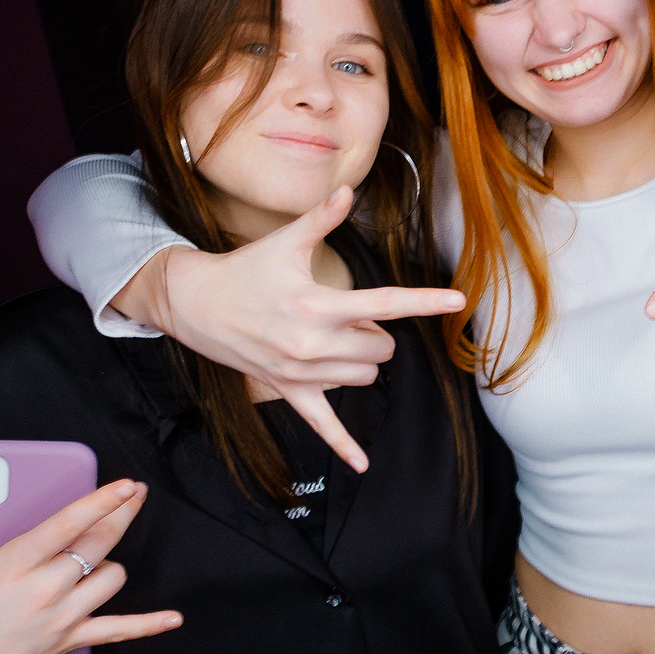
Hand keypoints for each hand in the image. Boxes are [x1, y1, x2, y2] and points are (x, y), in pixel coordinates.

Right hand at [0, 481, 180, 653]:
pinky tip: (173, 618)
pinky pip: (118, 631)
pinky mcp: (70, 642)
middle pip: (98, 544)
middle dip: (122, 513)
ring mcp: (62, 617)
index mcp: (12, 565)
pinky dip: (148, 625)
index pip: (66, 525)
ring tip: (99, 553)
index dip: (99, 500)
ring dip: (109, 562)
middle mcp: (45, 589)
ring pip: (111, 578)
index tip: (124, 484)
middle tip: (136, 492)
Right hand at [159, 187, 465, 471]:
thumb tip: (348, 188)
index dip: (425, 300)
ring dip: (363, 358)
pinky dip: (344, 446)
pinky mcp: (289, 390)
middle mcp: (314, 342)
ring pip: (366, 375)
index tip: (458, 300)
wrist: (196, 304)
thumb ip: (322, 218)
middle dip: (377, 331)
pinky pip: (323, 426)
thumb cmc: (245, 270)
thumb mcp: (285, 242)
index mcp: (319, 303)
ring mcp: (302, 372)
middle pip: (382, 345)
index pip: (385, 303)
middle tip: (349, 314)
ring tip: (334, 337)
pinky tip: (363, 465)